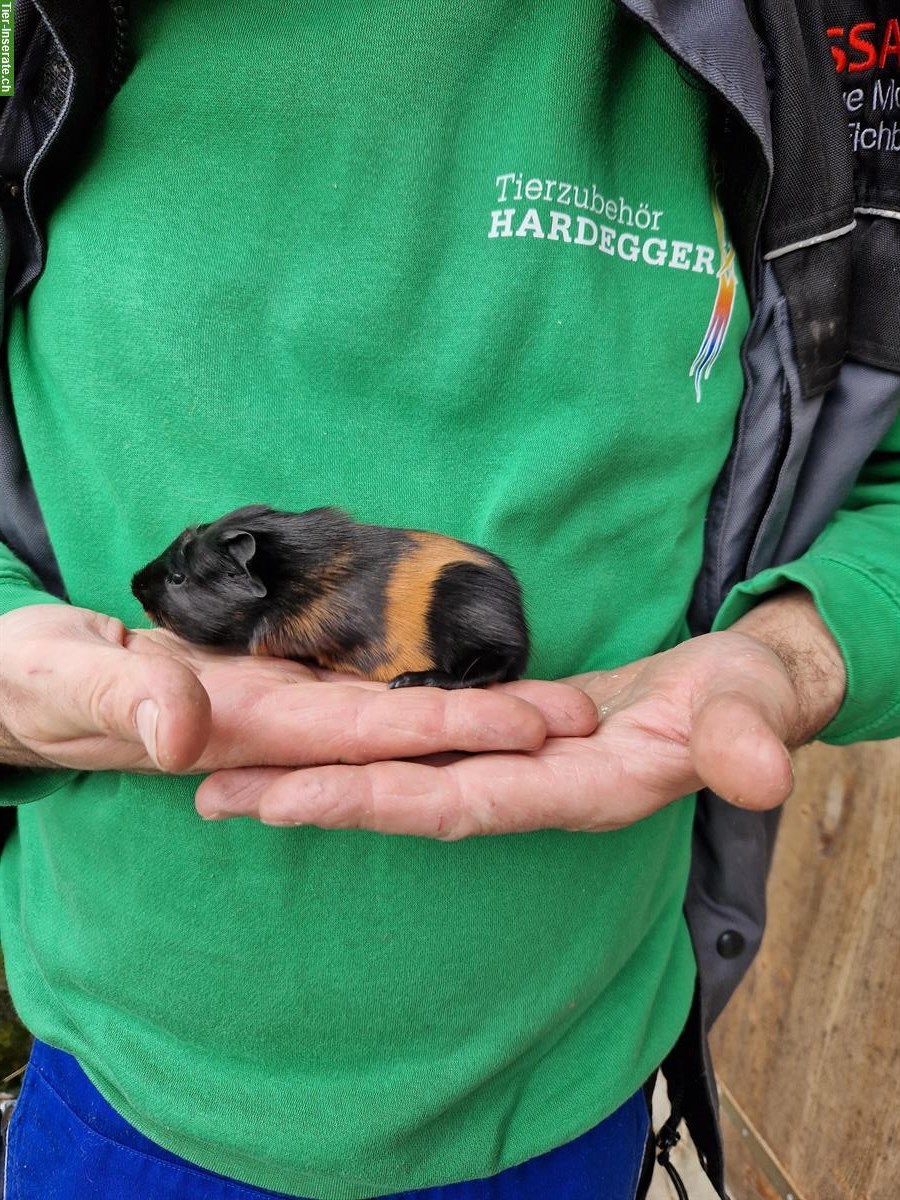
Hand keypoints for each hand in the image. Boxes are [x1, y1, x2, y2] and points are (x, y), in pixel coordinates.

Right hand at [0, 605, 597, 773]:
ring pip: (388, 717)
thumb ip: (122, 700)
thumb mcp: (63, 679)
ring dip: (464, 716)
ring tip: (548, 706)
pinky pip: (352, 695)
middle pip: (402, 733)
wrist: (19, 683)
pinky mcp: (267, 689)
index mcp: (242, 730)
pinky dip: (410, 694)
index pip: (367, 733)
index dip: (451, 731)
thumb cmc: (33, 681)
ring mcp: (277, 712)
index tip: (533, 727)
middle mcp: (277, 730)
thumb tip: (187, 739)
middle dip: (490, 729)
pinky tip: (454, 688)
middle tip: (583, 711)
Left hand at [196, 589, 845, 836]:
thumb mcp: (756, 709)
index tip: (285, 801)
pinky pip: (424, 751)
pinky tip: (315, 740)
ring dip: (322, 779)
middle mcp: (530, 792)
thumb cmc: (751, 700)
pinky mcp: (508, 744)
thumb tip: (761, 773)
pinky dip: (364, 749)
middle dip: (313, 800)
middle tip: (211, 796)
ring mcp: (516, 771)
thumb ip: (747, 739)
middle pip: (406, 802)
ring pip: (405, 780)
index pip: (460, 804)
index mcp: (578, 793)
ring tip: (234, 777)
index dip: (375, 802)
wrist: (744, 698)